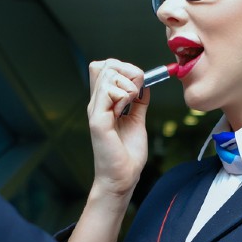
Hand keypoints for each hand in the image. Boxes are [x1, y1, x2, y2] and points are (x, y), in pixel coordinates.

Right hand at [87, 59, 148, 205]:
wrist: (122, 177)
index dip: (123, 67)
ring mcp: (96, 110)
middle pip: (104, 65)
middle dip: (128, 70)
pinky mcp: (98, 121)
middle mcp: (97, 103)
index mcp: (104, 102)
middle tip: (138, 90)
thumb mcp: (137, 120)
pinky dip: (123, 96)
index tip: (139, 83)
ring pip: (108, 74)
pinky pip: (108, 92)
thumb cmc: (127, 154)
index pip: (104, 67)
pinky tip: (124, 111)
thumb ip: (139, 102)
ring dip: (128, 84)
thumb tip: (145, 85)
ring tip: (131, 103)